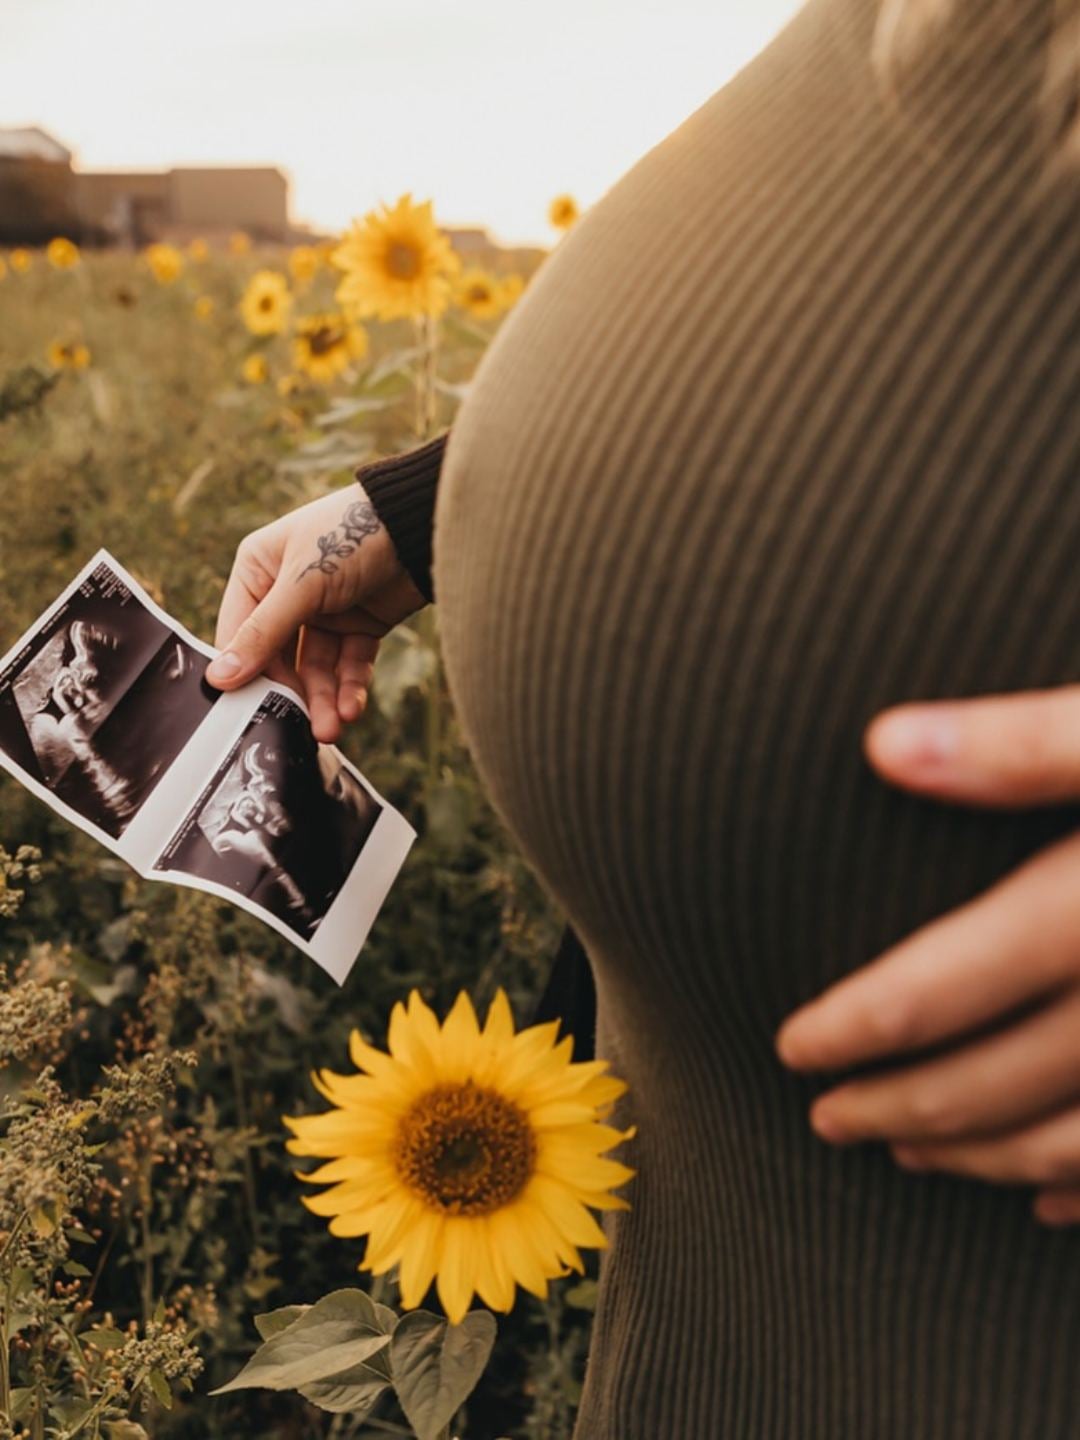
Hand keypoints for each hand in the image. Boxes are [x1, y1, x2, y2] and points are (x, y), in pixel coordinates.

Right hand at [208, 483, 424, 741]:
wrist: (423, 524)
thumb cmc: (352, 534)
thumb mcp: (301, 584)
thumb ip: (262, 634)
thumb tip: (219, 677)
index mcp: (259, 570)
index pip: (239, 632)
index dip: (243, 671)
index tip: (245, 711)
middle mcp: (287, 592)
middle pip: (279, 657)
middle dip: (292, 692)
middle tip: (299, 727)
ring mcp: (325, 611)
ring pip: (316, 667)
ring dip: (324, 698)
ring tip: (332, 729)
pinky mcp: (360, 625)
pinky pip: (348, 664)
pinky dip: (351, 687)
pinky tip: (353, 709)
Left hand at [775, 687, 1079, 1225]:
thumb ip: (1024, 743)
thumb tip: (882, 744)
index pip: (935, 995)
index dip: (852, 1030)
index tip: (790, 1048)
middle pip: (991, 1085)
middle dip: (897, 1108)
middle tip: (823, 1120)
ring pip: (1072, 1147)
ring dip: (980, 1160)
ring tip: (910, 1158)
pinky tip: (1054, 1206)